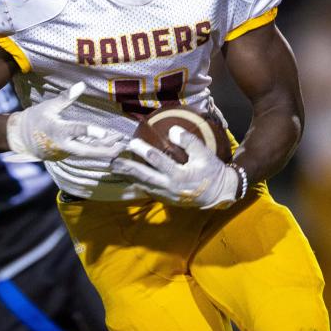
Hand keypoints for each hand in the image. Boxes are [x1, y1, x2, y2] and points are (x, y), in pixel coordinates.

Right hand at [6, 82, 125, 160]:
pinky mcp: (67, 155)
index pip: (76, 131)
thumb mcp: (48, 106)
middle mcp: (63, 145)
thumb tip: (81, 85)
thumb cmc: (36, 118)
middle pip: (87, 151)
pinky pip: (85, 153)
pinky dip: (98, 149)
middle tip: (123, 145)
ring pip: (89, 152)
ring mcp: (66, 152)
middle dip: (106, 149)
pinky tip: (111, 144)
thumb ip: (65, 98)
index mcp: (57, 130)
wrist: (21, 138)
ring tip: (122, 142)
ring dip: (105, 148)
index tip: (104, 132)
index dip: (90, 131)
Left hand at [112, 126, 241, 208]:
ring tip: (114, 167)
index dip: (144, 151)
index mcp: (179, 175)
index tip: (132, 143)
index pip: (158, 161)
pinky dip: (135, 183)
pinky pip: (146, 190)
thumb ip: (189, 142)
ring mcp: (165, 195)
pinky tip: (126, 176)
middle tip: (113, 160)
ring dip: (128, 175)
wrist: (218, 194)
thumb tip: (172, 131)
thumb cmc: (212, 171)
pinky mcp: (164, 199)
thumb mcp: (204, 154)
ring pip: (143, 184)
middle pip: (144, 176)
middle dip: (127, 167)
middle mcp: (169, 187)